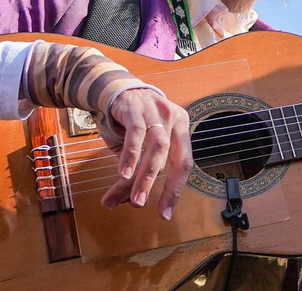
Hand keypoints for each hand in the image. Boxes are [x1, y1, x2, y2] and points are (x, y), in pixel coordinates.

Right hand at [98, 87, 192, 217]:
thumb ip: (134, 171)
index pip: (185, 164)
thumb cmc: (133, 122)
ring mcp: (158, 112)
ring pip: (157, 148)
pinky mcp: (137, 108)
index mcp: (181, 129)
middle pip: (175, 158)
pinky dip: (131, 155)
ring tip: (135, 198)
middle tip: (145, 207)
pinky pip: (137, 134)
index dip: (175, 190)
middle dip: (162, 187)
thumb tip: (125, 202)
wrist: (117, 88)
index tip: (165, 214)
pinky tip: (123, 174)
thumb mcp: (138, 148)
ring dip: (145, 176)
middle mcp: (175, 119)